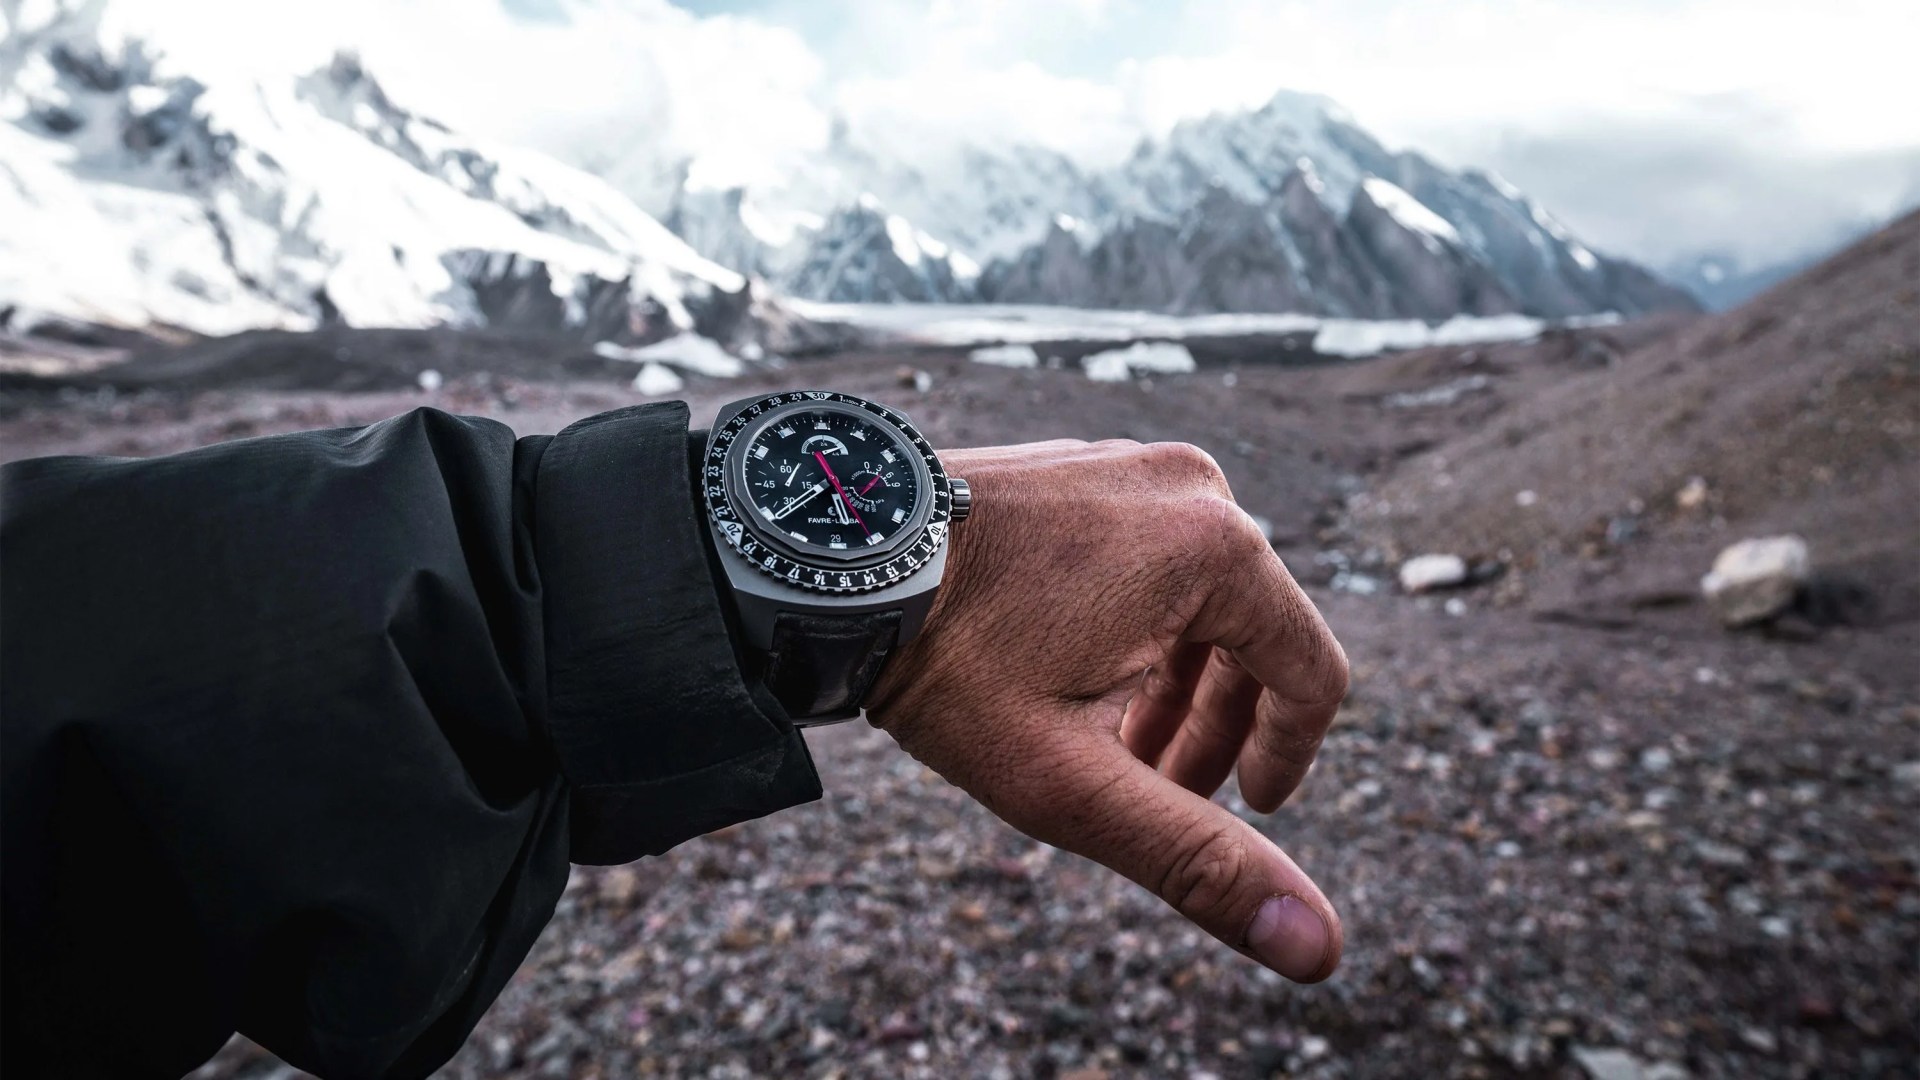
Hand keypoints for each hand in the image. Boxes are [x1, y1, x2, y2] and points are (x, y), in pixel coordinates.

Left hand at [866, 440, 1348, 981]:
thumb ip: (1199, 861)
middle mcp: (1190, 487)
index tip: (1244, 811)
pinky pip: (1142, 557)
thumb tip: (1319, 950)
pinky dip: (1129, 627)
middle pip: (1251, 635)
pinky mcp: (1080, 468)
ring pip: (1193, 597)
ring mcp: (1128, 466)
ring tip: (1106, 749)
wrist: (825, 559)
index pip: (1312, 674)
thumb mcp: (1075, 784)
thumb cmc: (949, 667)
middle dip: (1212, 729)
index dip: (1286, 758)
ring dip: (1167, 684)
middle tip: (1158, 793)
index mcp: (1218, 550)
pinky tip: (1067, 679)